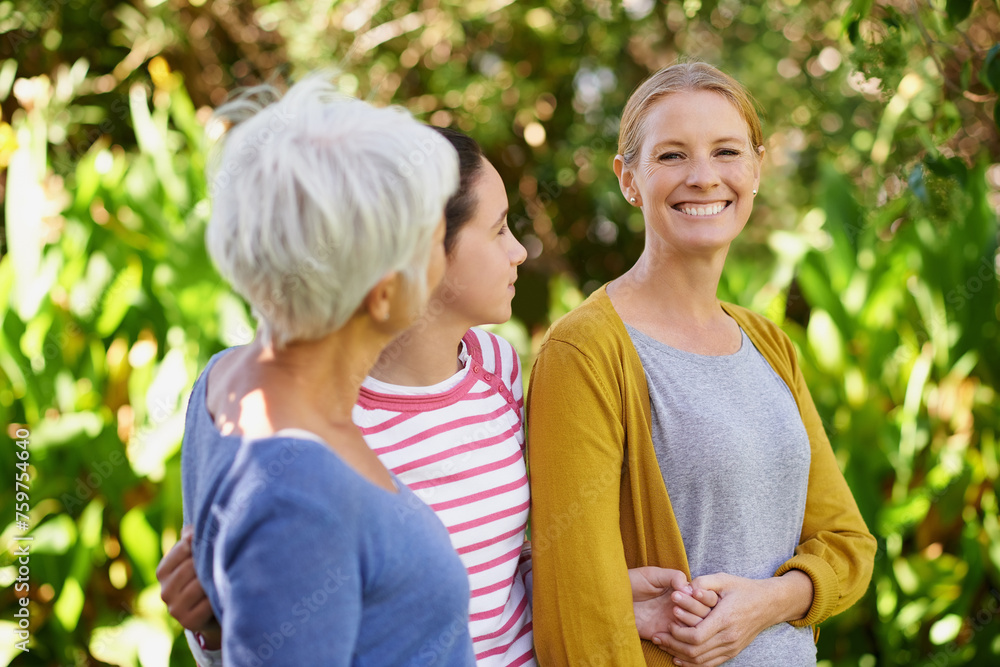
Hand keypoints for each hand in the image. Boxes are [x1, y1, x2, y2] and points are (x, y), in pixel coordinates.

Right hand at [157, 526, 220, 646]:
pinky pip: (206, 604)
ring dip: (215, 577)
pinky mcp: (188, 622)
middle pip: (190, 567)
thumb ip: (191, 539)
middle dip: (209, 560)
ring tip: (229, 569)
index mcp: (162, 572)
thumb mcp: (195, 556)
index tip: (215, 539)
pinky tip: (226, 590)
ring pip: (199, 585)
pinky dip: (217, 595)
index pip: (181, 549)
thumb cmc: (204, 575)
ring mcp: (175, 609)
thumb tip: (191, 531)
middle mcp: (164, 591)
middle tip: (228, 554)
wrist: (211, 611)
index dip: (201, 542)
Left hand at [629, 567, 718, 640]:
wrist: (613, 597)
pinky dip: (673, 643)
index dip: (700, 599)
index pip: (704, 599)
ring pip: (694, 634)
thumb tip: (689, 587)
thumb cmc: (633, 582)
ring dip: (685, 630)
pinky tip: (660, 634)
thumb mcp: (653, 574)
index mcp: (683, 592)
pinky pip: (678, 645)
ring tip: (669, 620)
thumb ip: (673, 577)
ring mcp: (674, 623)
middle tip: (674, 609)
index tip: (687, 596)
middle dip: (693, 614)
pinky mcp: (664, 635)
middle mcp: (682, 609)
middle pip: (703, 617)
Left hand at [651, 570, 812, 665]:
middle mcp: (729, 637)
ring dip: (679, 656)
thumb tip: (684, 588)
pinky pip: (710, 664)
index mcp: (725, 619)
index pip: (696, 636)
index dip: (678, 633)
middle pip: (695, 651)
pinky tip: (679, 659)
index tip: (668, 624)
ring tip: (663, 646)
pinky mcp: (733, 652)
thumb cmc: (743, 589)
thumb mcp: (723, 579)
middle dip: (673, 645)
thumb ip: (703, 582)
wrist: (769, 604)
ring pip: (701, 661)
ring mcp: (732, 647)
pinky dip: (693, 665)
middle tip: (657, 637)